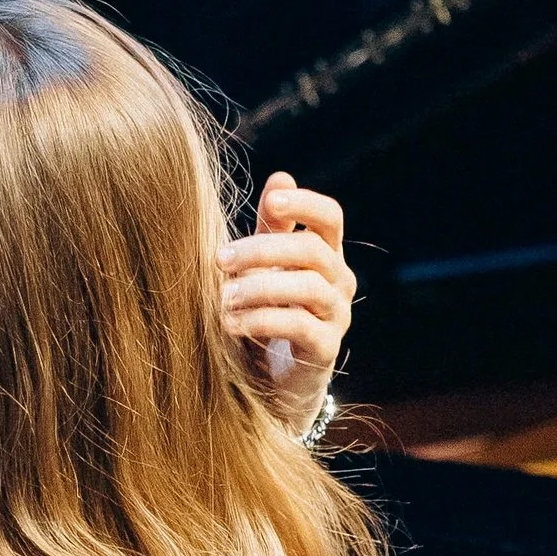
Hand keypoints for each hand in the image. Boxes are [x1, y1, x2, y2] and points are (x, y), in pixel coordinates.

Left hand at [221, 173, 355, 434]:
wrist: (270, 379)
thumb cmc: (264, 310)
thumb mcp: (263, 265)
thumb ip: (272, 226)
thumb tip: (281, 176)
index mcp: (324, 253)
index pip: (330, 217)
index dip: (305, 204)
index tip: (272, 202)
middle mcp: (338, 281)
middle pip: (311, 250)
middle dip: (262, 250)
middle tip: (219, 259)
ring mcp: (336, 315)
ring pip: (308, 288)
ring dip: (258, 287)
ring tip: (222, 297)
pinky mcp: (326, 349)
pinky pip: (301, 327)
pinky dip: (262, 320)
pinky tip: (230, 323)